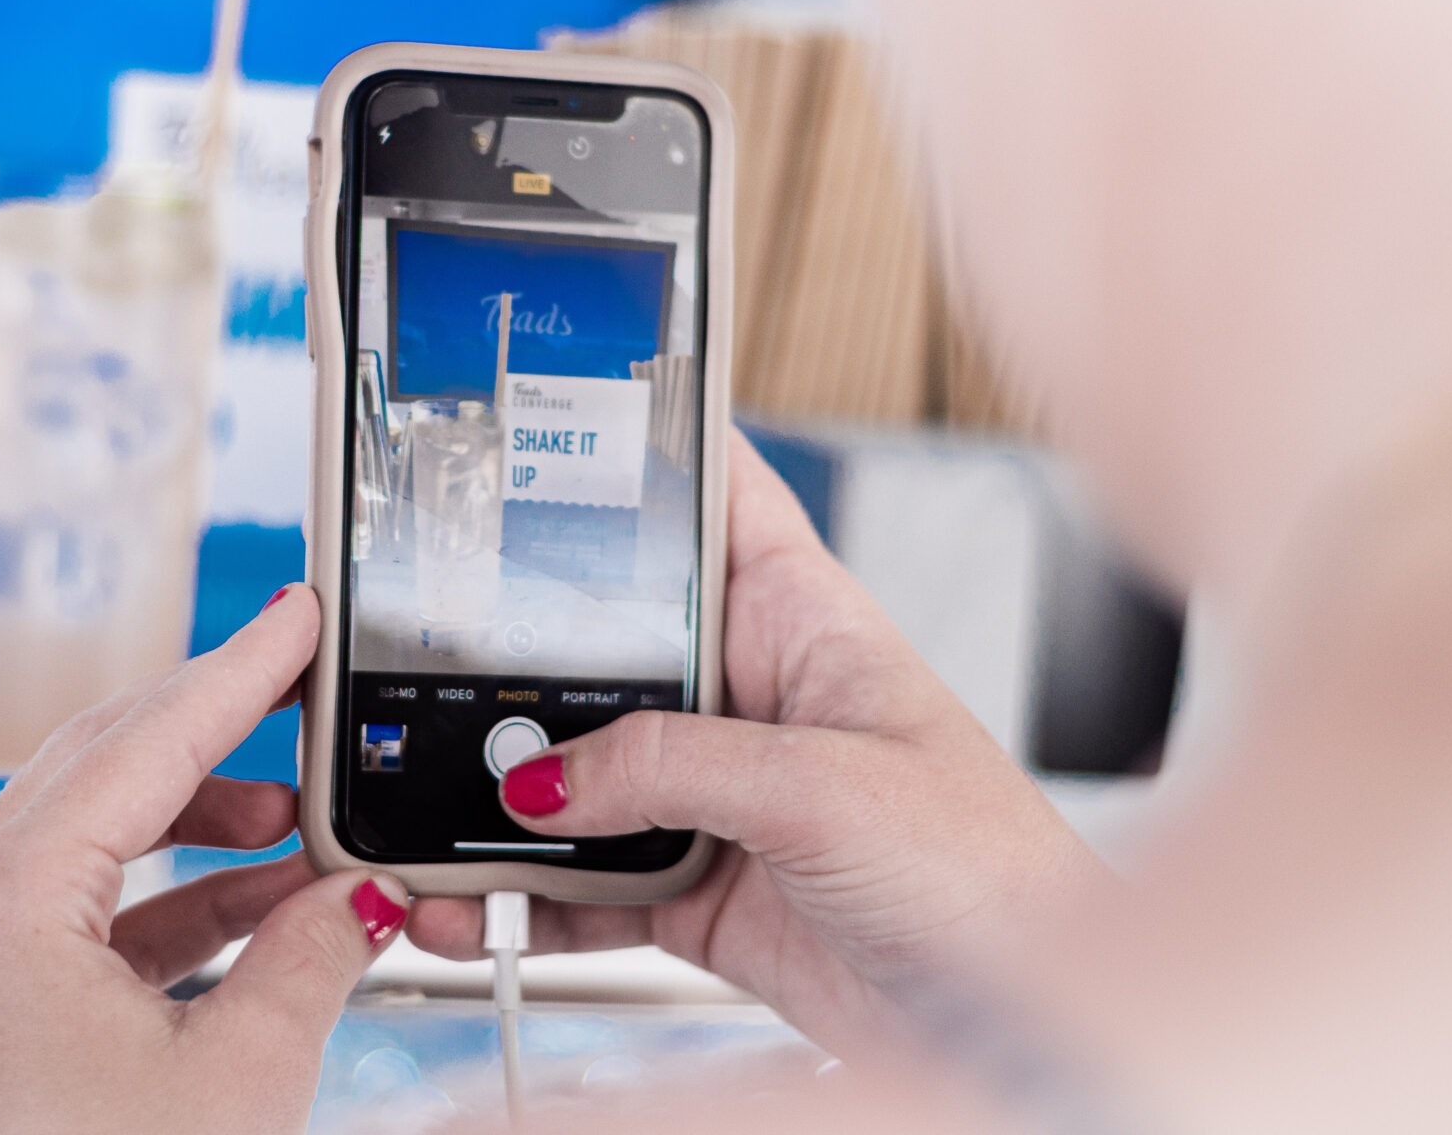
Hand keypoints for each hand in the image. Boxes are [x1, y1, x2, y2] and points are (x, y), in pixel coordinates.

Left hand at [0, 587, 406, 1134]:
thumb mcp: (241, 1080)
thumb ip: (312, 959)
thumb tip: (368, 893)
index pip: (134, 747)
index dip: (233, 676)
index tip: (297, 620)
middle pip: (97, 772)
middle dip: (216, 737)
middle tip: (307, 694)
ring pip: (93, 841)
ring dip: (205, 827)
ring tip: (308, 830)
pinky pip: (86, 916)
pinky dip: (176, 901)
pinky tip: (269, 905)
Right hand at [407, 431, 1105, 1056]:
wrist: (1016, 1024)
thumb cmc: (988, 875)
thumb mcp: (825, 786)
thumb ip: (673, 767)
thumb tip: (544, 776)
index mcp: (803, 619)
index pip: (712, 496)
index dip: (637, 452)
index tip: (539, 427)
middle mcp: (750, 695)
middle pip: (606, 648)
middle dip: (516, 663)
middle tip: (435, 673)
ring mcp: (717, 794)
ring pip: (578, 772)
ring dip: (501, 801)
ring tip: (435, 825)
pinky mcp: (695, 886)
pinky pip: (582, 879)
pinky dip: (523, 896)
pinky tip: (478, 906)